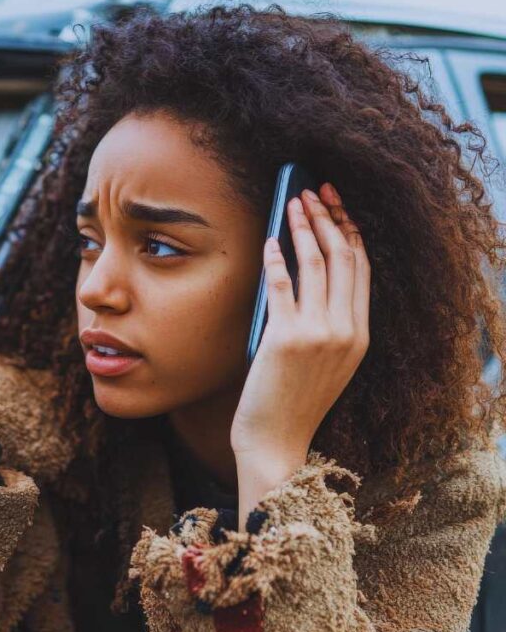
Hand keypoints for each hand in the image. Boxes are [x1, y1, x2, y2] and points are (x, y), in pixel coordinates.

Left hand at [230, 183, 369, 528]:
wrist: (275, 441)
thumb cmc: (291, 402)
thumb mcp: (324, 362)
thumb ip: (326, 324)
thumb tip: (303, 274)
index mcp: (361, 335)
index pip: (362, 270)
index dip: (350, 231)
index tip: (338, 206)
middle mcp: (347, 331)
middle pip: (344, 258)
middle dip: (329, 217)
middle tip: (313, 191)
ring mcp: (319, 333)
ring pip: (318, 264)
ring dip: (304, 227)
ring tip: (292, 202)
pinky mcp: (287, 338)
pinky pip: (282, 285)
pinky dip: (277, 257)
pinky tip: (270, 239)